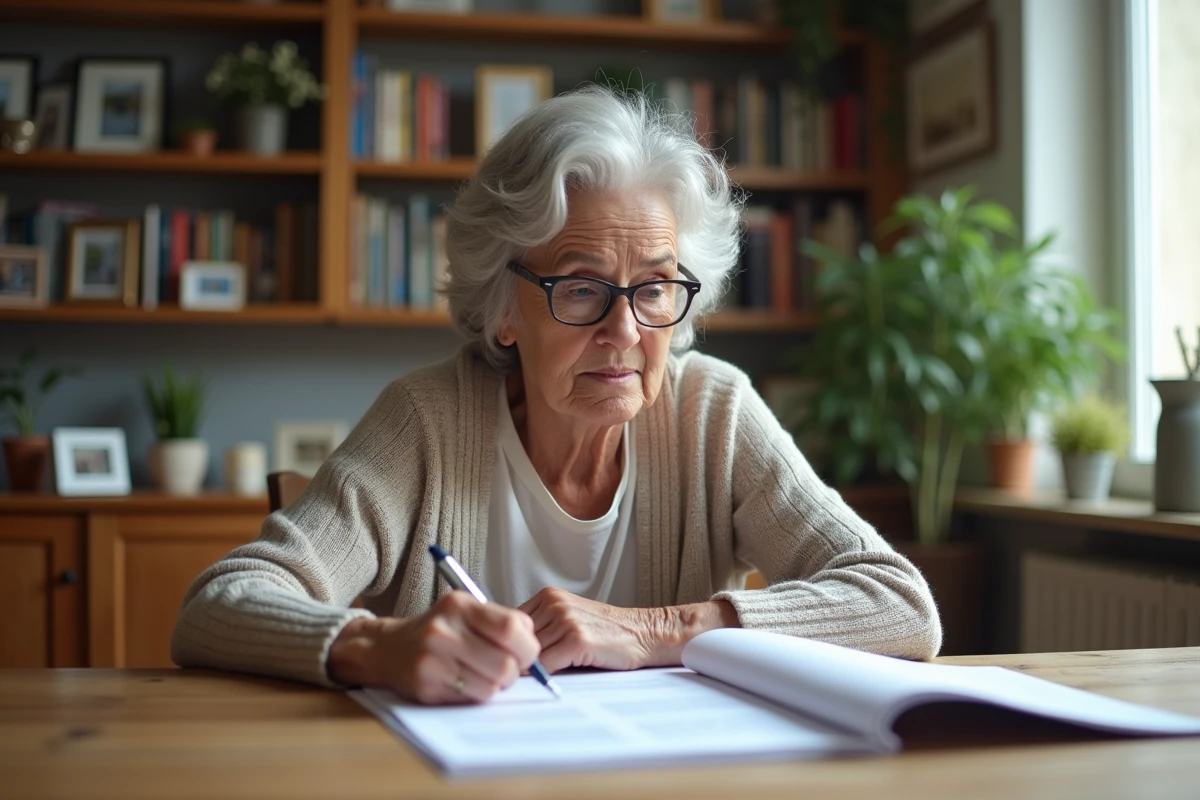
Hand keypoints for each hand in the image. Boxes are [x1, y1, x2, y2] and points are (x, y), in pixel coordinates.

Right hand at [326, 591, 540, 704]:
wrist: (388, 649)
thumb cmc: (439, 631)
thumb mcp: (465, 611)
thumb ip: (500, 622)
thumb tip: (536, 650)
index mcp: (459, 604)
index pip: (512, 627)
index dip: (529, 646)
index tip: (526, 652)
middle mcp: (444, 629)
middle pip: (506, 662)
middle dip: (515, 672)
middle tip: (508, 670)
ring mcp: (433, 658)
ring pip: (492, 684)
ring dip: (498, 686)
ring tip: (486, 676)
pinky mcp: (426, 685)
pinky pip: (473, 698)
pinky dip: (479, 694)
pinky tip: (467, 683)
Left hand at [518, 587, 660, 672]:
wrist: (643, 633)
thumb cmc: (608, 632)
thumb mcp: (569, 618)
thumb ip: (542, 627)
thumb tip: (508, 650)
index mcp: (549, 596)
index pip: (511, 624)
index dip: (509, 644)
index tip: (511, 658)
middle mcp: (555, 604)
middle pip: (517, 639)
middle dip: (518, 659)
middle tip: (519, 674)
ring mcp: (565, 620)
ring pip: (529, 654)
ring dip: (531, 670)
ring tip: (538, 678)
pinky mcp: (576, 640)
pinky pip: (545, 665)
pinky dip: (543, 676)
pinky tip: (551, 679)